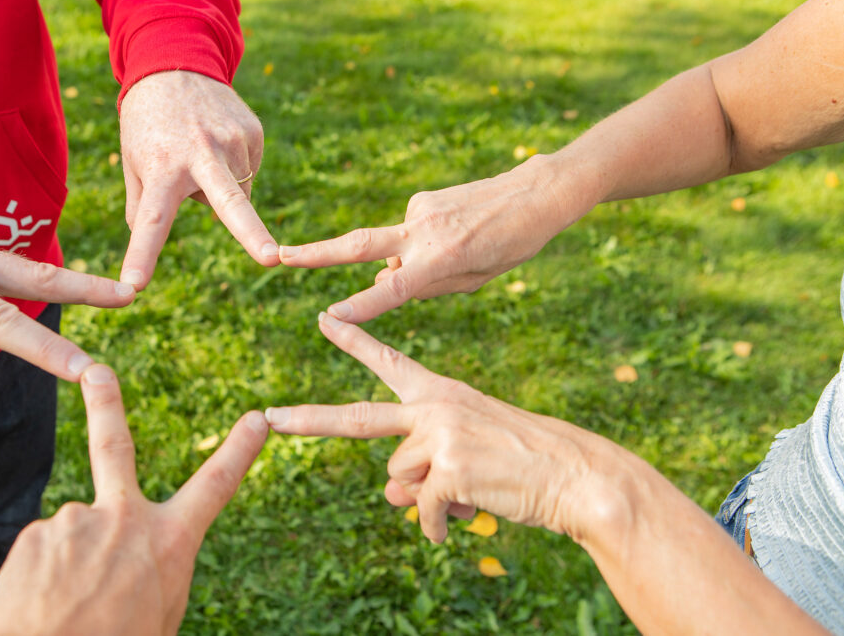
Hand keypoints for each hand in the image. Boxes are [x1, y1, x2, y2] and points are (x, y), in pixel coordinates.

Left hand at [0, 365, 268, 635]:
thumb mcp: (160, 611)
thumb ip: (151, 569)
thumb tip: (130, 557)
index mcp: (170, 541)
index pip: (216, 486)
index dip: (240, 450)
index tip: (257, 419)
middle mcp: (124, 518)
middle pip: (114, 445)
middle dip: (106, 402)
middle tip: (95, 372)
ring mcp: (76, 520)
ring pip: (74, 535)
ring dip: (70, 565)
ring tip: (69, 608)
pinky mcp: (35, 535)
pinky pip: (41, 554)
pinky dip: (42, 578)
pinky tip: (46, 606)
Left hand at [118, 71, 276, 289]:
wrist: (175, 61)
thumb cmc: (147, 123)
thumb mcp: (132, 160)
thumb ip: (140, 206)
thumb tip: (149, 239)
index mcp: (161, 167)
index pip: (150, 220)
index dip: (143, 254)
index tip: (134, 284)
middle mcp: (200, 154)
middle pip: (228, 202)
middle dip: (251, 232)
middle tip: (271, 259)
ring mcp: (233, 142)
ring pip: (235, 194)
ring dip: (218, 187)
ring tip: (197, 152)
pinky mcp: (254, 134)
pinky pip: (246, 172)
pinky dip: (232, 168)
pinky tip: (215, 142)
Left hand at [265, 312, 615, 543]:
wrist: (574, 474)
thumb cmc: (520, 462)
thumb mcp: (465, 453)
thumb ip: (419, 465)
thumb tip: (388, 494)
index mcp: (440, 393)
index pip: (389, 363)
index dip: (354, 342)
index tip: (324, 319)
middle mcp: (434, 407)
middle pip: (358, 419)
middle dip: (309, 420)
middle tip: (269, 417)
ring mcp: (440, 436)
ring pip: (400, 482)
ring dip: (428, 499)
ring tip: (472, 490)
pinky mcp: (449, 469)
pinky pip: (425, 511)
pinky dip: (440, 526)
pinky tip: (467, 518)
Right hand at [278, 156, 595, 321]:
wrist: (537, 192)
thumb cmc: (513, 244)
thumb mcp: (477, 279)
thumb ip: (429, 285)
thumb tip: (383, 281)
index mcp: (442, 259)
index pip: (393, 289)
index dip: (361, 305)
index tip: (329, 316)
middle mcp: (423, 232)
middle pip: (359, 245)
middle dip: (317, 253)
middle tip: (280, 256)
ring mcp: (420, 211)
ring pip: (397, 249)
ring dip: (413, 262)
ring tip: (463, 255)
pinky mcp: (422, 199)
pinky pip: (412, 233)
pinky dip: (423, 245)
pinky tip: (459, 236)